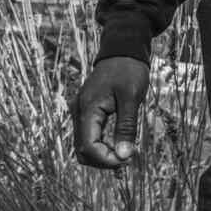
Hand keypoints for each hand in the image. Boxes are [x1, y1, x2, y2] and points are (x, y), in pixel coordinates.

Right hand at [73, 56, 148, 170]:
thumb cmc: (129, 70)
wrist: (122, 50)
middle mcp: (78, 112)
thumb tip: (123, 156)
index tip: (128, 160)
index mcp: (87, 108)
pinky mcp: (87, 112)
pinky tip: (119, 142)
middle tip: (128, 158)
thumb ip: (126, 127)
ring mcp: (80, 112)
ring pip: (84, 146)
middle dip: (104, 160)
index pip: (88, 147)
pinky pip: (89, 136)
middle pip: (83, 151)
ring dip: (103, 155)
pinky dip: (102, 145)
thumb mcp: (132, 98)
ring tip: (126, 151)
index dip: (106, 160)